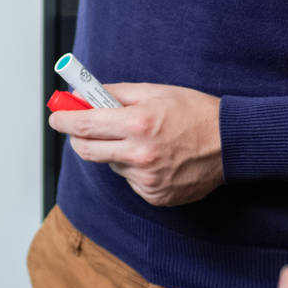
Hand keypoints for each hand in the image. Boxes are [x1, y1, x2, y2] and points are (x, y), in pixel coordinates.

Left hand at [46, 82, 222, 206]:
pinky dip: (135, 168)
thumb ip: (115, 93)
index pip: (84, 126)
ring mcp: (148, 179)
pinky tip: (157, 157)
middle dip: (79, 137)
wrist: (231, 142)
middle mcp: (140, 155)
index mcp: (138, 124)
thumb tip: (84, 94)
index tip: (56, 116)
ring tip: (142, 139)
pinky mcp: (155, 196)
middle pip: (87, 151)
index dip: (64, 120)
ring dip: (115, 151)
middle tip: (84, 127)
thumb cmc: (194, 112)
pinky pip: (131, 180)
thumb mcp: (154, 91)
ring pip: (111, 164)